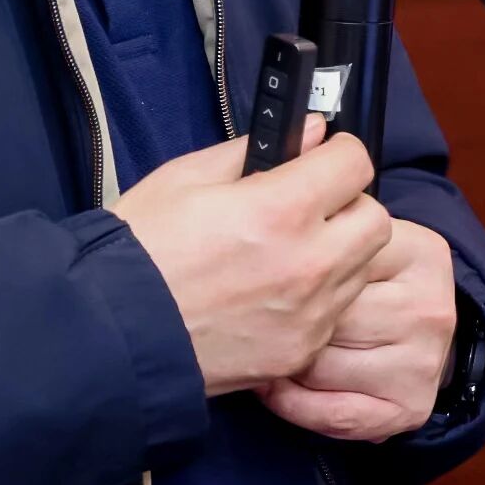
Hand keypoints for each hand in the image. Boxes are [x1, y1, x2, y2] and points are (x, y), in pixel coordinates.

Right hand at [110, 124, 389, 395]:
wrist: (109, 336)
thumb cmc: (138, 254)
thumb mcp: (186, 177)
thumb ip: (255, 150)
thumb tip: (308, 133)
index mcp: (280, 210)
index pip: (355, 163)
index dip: (337, 153)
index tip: (321, 157)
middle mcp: (307, 263)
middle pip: (375, 219)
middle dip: (349, 204)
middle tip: (311, 205)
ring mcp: (308, 314)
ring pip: (361, 268)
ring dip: (339, 251)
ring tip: (289, 250)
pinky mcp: (299, 351)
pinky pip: (335, 312)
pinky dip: (319, 298)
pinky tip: (276, 291)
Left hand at [261, 214, 456, 443]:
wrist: (411, 325)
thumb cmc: (360, 271)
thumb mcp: (348, 224)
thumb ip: (312, 196)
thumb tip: (269, 162)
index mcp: (420, 249)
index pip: (337, 253)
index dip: (290, 262)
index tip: (264, 263)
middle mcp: (431, 306)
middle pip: (326, 314)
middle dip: (286, 314)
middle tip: (259, 309)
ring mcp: (425, 361)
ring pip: (320, 366)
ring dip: (283, 360)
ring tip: (266, 342)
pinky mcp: (412, 407)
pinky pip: (332, 413)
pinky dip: (294, 404)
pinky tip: (276, 385)